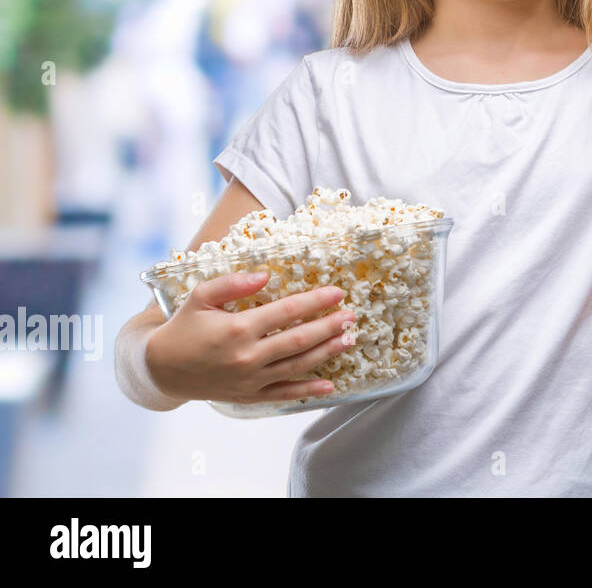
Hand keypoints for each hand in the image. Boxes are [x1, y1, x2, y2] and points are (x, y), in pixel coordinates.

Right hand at [145, 270, 355, 404]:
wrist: (161, 369)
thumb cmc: (183, 328)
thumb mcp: (200, 297)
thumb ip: (232, 283)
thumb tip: (265, 275)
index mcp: (238, 328)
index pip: (287, 312)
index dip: (315, 301)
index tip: (336, 292)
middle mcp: (248, 356)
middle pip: (299, 339)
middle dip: (329, 326)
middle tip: (351, 316)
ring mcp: (250, 379)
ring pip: (297, 365)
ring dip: (327, 353)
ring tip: (348, 340)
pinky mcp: (249, 395)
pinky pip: (284, 394)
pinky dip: (308, 390)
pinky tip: (330, 384)